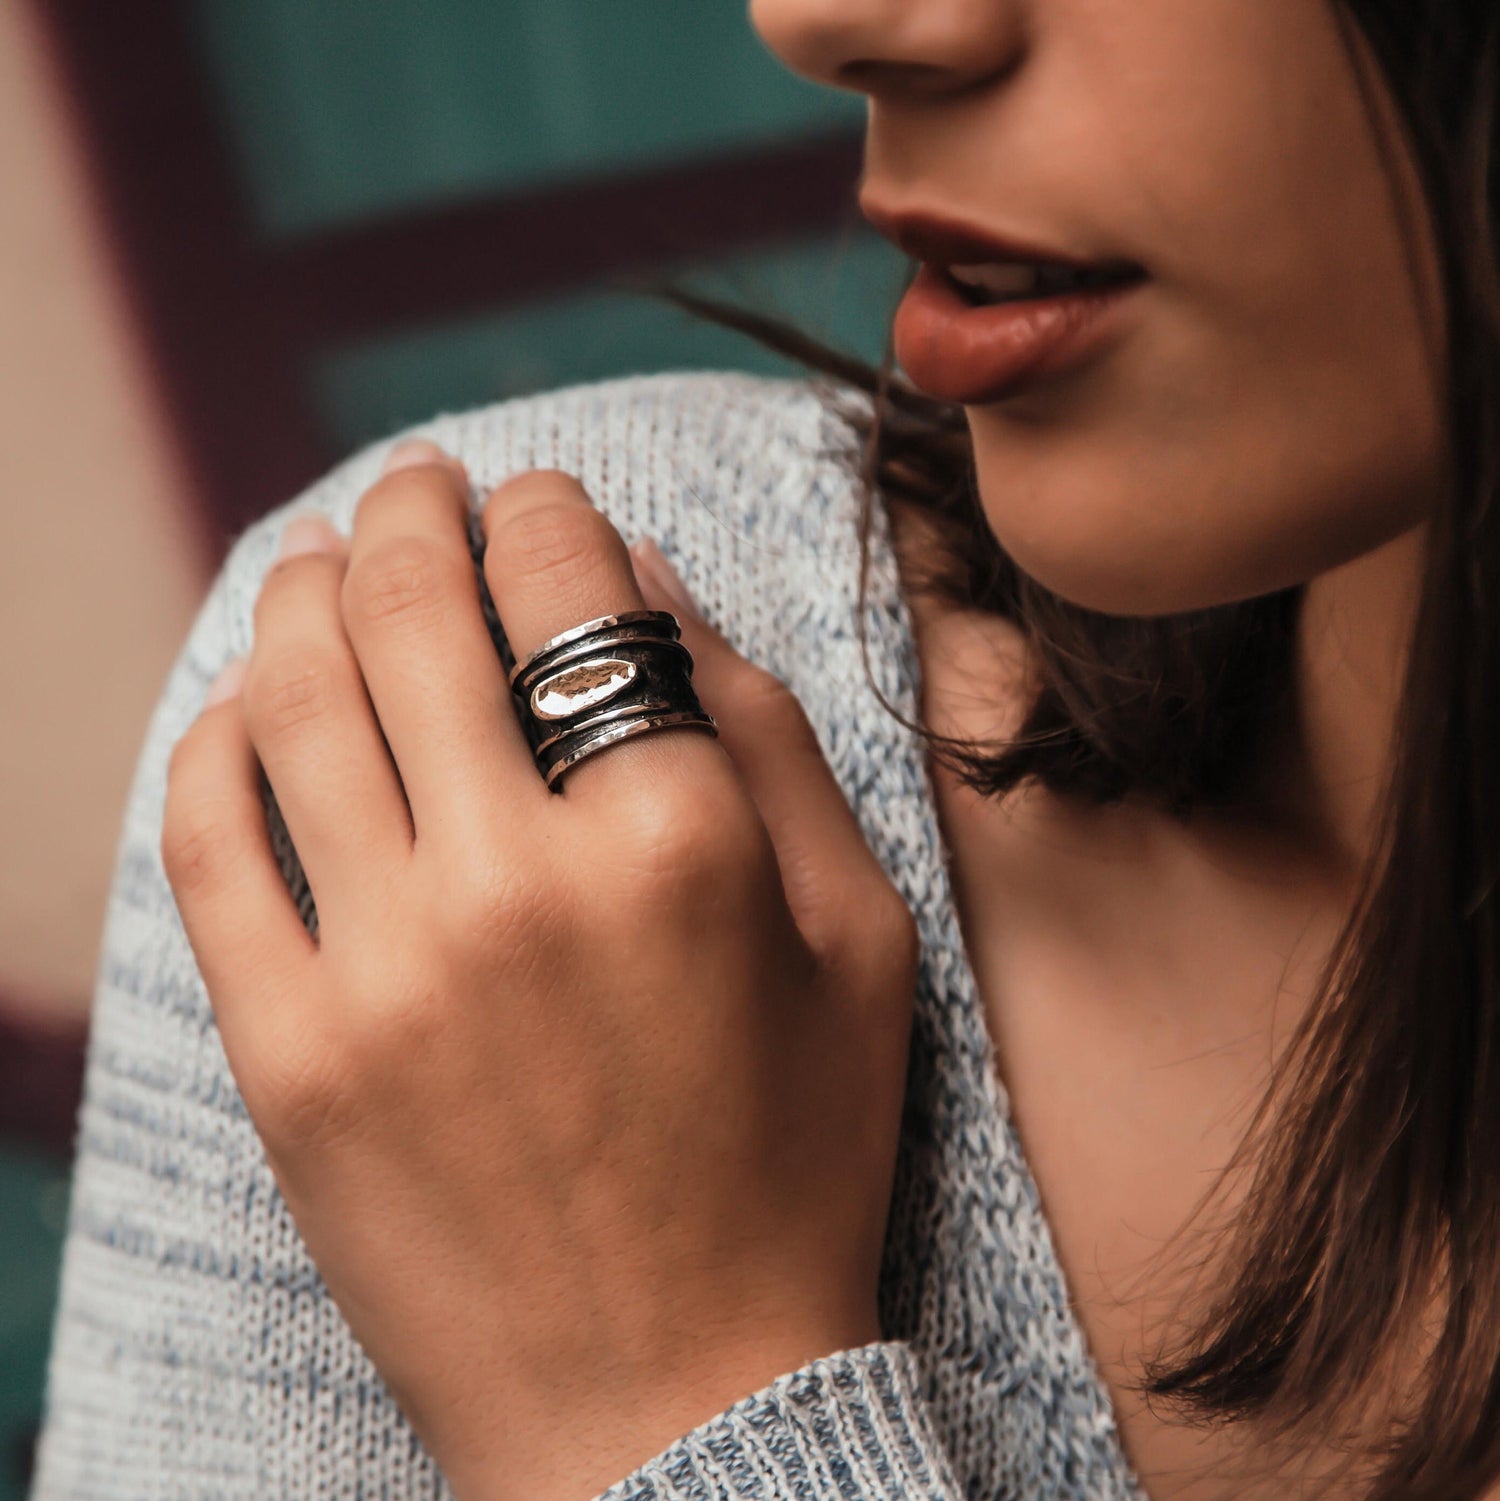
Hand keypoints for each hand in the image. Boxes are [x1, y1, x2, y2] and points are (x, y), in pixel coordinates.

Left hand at [161, 441, 920, 1500]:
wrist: (670, 1399)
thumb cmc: (792, 1158)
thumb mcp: (857, 938)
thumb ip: (769, 736)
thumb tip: (652, 576)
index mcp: (681, 843)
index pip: (575, 587)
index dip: (550, 510)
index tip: (541, 502)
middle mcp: (518, 883)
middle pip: (414, 611)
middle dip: (412, 510)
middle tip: (414, 481)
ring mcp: (381, 971)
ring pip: (294, 696)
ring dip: (301, 588)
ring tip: (320, 551)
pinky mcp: (287, 1056)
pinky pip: (210, 840)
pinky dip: (218, 735)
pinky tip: (249, 699)